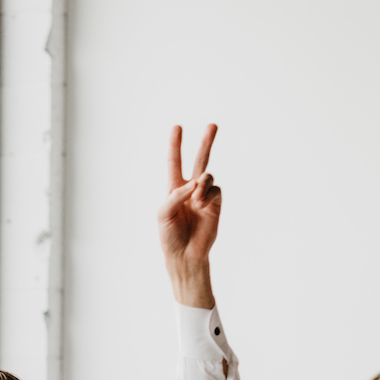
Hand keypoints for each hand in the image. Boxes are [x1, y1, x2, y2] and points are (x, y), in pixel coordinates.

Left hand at [158, 124, 220, 307]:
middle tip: (213, 125)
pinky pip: (215, 189)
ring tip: (196, 197)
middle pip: (200, 160)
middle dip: (206, 142)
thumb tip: (194, 182)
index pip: (175, 162)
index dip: (175, 145)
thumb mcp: (164, 214)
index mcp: (173, 188)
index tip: (177, 127)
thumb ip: (175, 195)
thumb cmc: (169, 236)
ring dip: (201, 183)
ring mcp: (205, 196)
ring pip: (207, 175)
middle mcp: (190, 189)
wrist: (185, 255)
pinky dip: (207, 194)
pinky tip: (201, 204)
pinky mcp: (216, 204)